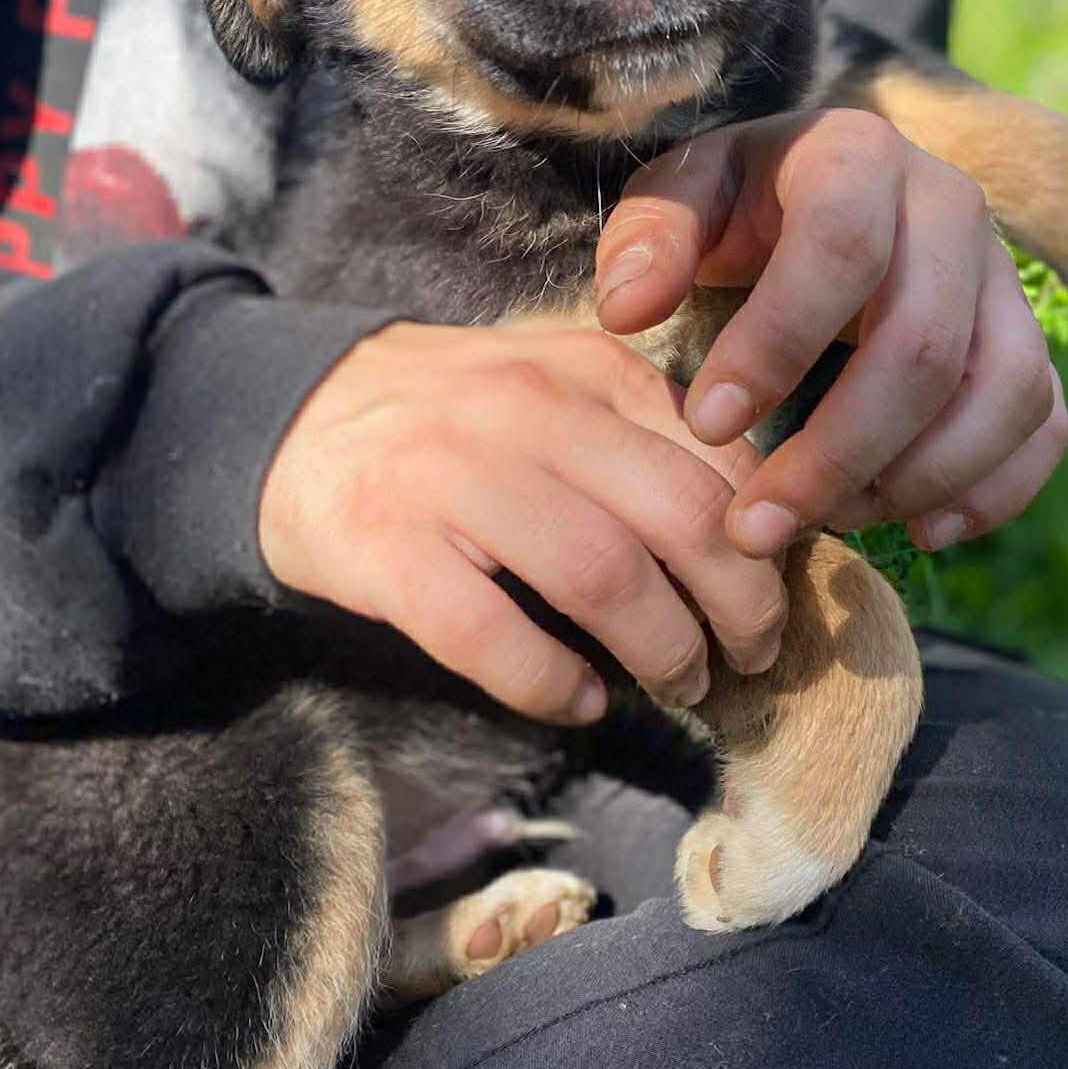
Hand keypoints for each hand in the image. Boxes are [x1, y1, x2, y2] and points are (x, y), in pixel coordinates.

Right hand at [258, 321, 786, 724]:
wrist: (292, 417)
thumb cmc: (454, 417)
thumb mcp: (556, 386)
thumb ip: (645, 429)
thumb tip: (755, 520)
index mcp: (584, 367)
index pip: (717, 454)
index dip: (766, 537)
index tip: (775, 588)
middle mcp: (525, 408)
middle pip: (680, 515)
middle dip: (741, 603)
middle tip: (751, 654)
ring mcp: (451, 476)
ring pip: (601, 574)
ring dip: (663, 649)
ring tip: (681, 684)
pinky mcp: (385, 547)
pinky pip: (489, 634)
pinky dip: (549, 683)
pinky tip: (578, 701)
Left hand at [595, 109, 1067, 556]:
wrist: (819, 197)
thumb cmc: (736, 209)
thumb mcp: (678, 198)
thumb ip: (647, 239)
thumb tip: (629, 311)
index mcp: (858, 155)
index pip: (841, 249)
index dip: (775, 345)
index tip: (706, 425)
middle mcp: (952, 206)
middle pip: (924, 344)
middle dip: (837, 451)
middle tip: (755, 524)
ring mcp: (1002, 278)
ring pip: (1002, 392)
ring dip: (916, 480)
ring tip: (828, 521)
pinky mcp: (1029, 340)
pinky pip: (1043, 423)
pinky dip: (994, 490)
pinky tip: (917, 529)